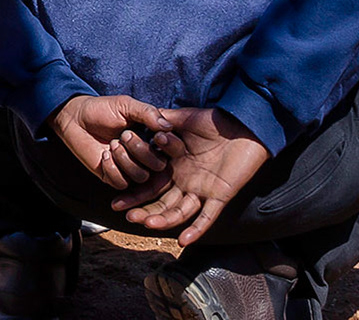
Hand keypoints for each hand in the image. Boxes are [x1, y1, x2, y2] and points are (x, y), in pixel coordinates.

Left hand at [49, 94, 171, 190]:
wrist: (76, 118)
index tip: (156, 136)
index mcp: (152, 139)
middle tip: (124, 135)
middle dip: (141, 151)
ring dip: (125, 160)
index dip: (167, 146)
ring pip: (140, 177)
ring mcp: (129, 169)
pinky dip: (112, 169)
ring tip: (112, 144)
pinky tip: (104, 155)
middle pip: (158, 167)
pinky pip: (122, 183)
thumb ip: (147, 113)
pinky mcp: (114, 178)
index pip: (172, 150)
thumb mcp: (126, 105)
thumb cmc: (103, 109)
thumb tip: (167, 125)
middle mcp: (145, 156)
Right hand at [116, 106, 269, 246]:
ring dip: (164, 220)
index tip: (116, 201)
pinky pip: (207, 217)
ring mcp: (202, 191)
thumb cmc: (213, 121)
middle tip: (128, 216)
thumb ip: (162, 121)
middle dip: (144, 210)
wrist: (243, 125)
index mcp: (175, 166)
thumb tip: (142, 120)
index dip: (134, 194)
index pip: (151, 185)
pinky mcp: (220, 196)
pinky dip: (196, 230)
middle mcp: (186, 182)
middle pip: (162, 203)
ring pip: (180, 212)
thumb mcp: (183, 119)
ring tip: (147, 223)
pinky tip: (183, 240)